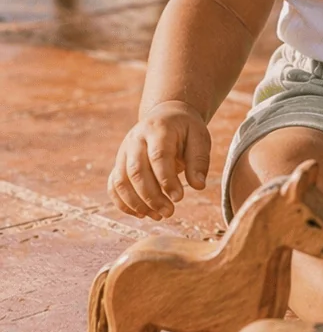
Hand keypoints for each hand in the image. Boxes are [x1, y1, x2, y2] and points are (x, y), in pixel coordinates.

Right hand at [108, 101, 210, 219]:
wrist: (166, 116)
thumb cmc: (185, 129)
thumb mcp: (199, 137)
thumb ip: (199, 161)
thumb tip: (198, 186)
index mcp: (158, 130)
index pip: (158, 156)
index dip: (167, 179)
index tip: (179, 198)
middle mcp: (136, 140)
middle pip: (136, 171)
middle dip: (152, 196)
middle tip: (169, 212)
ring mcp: (124, 152)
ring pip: (121, 181)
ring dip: (137, 203)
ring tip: (158, 216)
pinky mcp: (119, 164)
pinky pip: (114, 186)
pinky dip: (123, 203)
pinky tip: (142, 214)